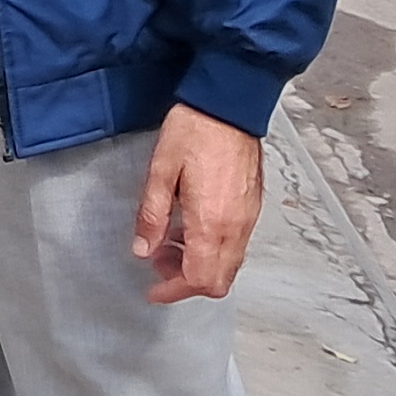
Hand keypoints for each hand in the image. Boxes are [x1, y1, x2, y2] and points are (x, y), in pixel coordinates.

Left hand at [131, 105, 263, 304]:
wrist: (229, 104)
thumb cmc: (195, 130)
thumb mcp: (160, 171)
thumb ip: (151, 215)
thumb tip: (143, 250)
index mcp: (212, 223)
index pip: (198, 279)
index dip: (173, 291)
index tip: (153, 291)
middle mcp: (236, 227)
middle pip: (219, 281)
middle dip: (187, 282)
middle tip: (158, 262)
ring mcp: (248, 218)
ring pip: (229, 265)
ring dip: (200, 265)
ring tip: (170, 239)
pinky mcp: (253, 207)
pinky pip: (236, 245)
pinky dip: (213, 249)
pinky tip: (191, 226)